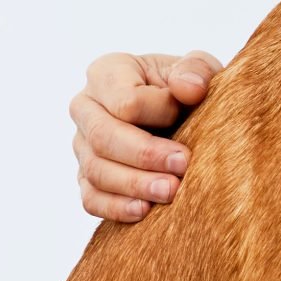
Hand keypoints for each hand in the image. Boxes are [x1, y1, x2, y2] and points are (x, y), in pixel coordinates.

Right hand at [71, 50, 221, 222]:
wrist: (184, 117)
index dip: (160, 114)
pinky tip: (144, 210)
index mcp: (107, 72)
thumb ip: (195, 69)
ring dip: (135, 185)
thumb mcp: (198, 70)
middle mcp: (86, 108)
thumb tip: (188, 88)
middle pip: (103, 137)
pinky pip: (91, 198)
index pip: (124, 100)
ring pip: (96, 170)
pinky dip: (115, 207)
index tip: (192, 122)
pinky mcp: (88, 178)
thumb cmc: (188, 89)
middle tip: (182, 167)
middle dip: (145, 156)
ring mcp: (82, 145)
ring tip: (172, 192)